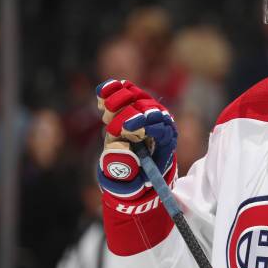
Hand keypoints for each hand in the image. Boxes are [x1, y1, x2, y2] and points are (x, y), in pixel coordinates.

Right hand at [96, 79, 176, 201]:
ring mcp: (147, 107)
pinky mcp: (133, 99)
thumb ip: (126, 170)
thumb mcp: (132, 178)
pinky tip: (102, 93)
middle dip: (130, 115)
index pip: (162, 127)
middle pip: (150, 109)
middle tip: (111, 127)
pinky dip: (113, 89)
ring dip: (121, 101)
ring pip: (138, 96)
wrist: (131, 158)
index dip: (147, 125)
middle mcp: (159, 120)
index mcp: (166, 140)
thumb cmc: (135, 171)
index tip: (128, 129)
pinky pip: (125, 89)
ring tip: (107, 112)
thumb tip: (120, 152)